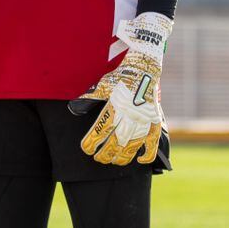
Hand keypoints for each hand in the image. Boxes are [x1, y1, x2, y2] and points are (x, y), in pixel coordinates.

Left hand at [69, 12, 170, 165]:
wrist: (145, 66)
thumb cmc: (121, 76)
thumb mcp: (102, 85)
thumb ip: (88, 99)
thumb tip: (73, 109)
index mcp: (115, 106)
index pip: (101, 129)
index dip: (92, 142)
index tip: (86, 148)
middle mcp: (130, 114)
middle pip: (116, 142)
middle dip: (106, 153)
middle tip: (99, 158)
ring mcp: (144, 118)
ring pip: (133, 145)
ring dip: (122, 156)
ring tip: (115, 162)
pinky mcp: (155, 120)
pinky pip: (153, 141)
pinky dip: (147, 153)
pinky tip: (139, 161)